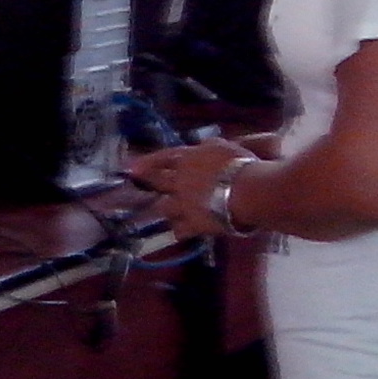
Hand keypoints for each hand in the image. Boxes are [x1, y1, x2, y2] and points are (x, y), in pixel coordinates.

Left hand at [127, 138, 253, 238]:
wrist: (247, 192)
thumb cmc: (239, 164)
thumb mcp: (223, 147)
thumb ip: (209, 147)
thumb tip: (203, 146)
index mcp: (188, 159)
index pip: (163, 157)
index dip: (147, 161)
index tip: (129, 167)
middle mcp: (180, 181)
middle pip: (158, 182)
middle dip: (149, 184)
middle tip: (141, 186)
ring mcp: (183, 203)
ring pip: (164, 208)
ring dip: (166, 209)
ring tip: (166, 212)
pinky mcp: (193, 224)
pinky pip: (180, 230)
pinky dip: (180, 231)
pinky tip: (181, 232)